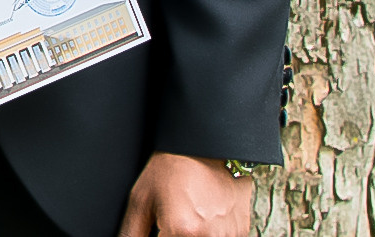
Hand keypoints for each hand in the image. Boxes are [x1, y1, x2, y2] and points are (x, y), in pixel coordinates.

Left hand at [118, 153, 253, 236]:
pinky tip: (203, 217)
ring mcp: (229, 236)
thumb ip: (132, 231)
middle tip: (171, 220)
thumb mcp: (141, 198)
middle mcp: (209, 236)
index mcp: (183, 230)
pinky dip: (208, 233)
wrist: (205, 147)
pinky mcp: (241, 233)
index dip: (157, 236)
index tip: (158, 228)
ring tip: (187, 216)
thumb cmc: (172, 168)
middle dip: (172, 235)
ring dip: (192, 234)